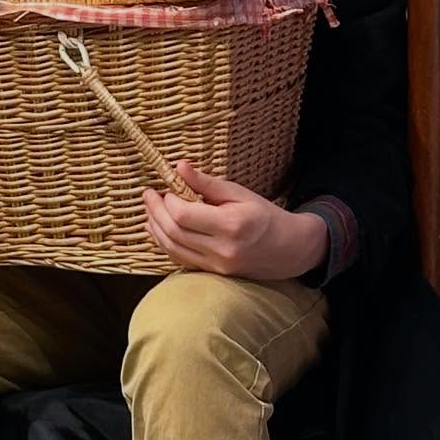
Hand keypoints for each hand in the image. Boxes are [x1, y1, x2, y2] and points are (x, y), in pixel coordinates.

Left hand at [142, 161, 328, 280]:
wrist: (290, 249)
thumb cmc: (266, 216)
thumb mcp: (239, 193)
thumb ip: (207, 183)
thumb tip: (179, 167)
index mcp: (230, 226)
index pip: (183, 214)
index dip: (167, 201)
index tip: (164, 188)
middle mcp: (221, 249)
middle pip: (174, 232)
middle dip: (155, 212)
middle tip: (148, 195)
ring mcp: (217, 265)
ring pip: (173, 248)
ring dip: (155, 228)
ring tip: (149, 211)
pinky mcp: (214, 273)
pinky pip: (181, 258)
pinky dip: (166, 243)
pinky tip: (158, 229)